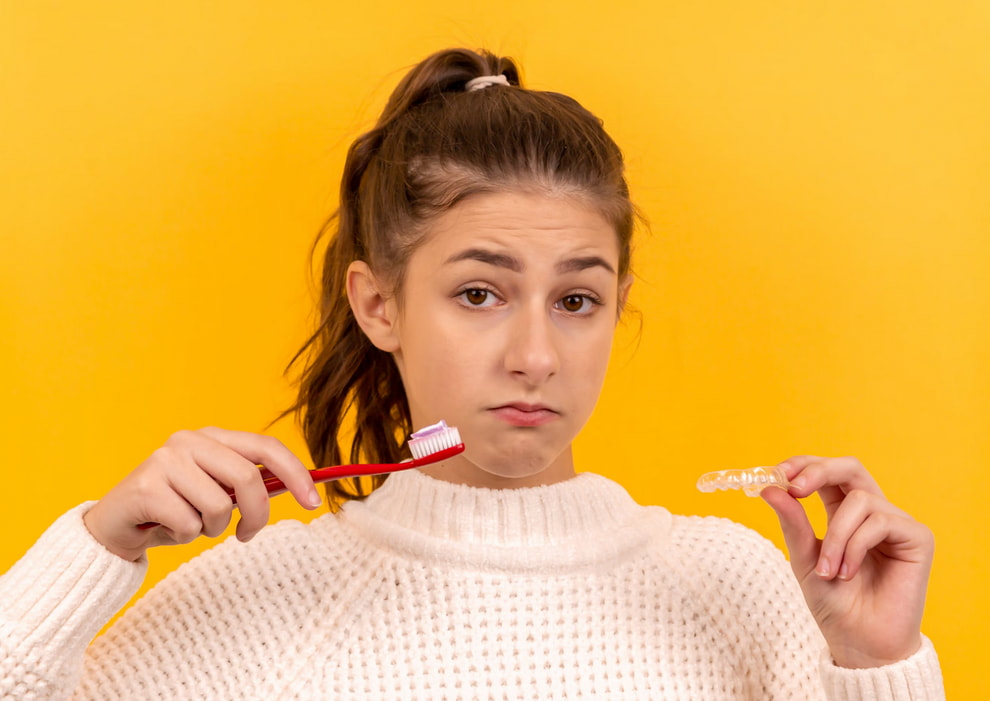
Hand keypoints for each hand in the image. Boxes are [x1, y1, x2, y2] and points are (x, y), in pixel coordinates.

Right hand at [83, 428, 321, 561]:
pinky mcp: (146, 486)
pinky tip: (165, 527)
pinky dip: (185, 536)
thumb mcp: (217, 493)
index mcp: (213, 437)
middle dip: (257, 514)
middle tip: (246, 534)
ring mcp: (166, 460)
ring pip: (220, 506)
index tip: (314, 502)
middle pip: (248, 478)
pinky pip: (190, 525)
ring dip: (212, 528)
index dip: (296, 473)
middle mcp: (190, 441)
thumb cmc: (173, 510)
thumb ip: (249, 486)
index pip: (267, 446)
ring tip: (190, 524)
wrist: (114, 527)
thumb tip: (299, 487)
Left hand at [761, 455, 933, 668]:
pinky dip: (856, 546)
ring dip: (836, 536)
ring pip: (859, 500)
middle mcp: (872, 512)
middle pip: (850, 467)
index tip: (777, 473)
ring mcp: (896, 523)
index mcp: (844, 512)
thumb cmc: (834, 603)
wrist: (860, 642)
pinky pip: (880, 521)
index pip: (827, 472)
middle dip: (819, 471)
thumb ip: (792, 522)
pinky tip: (849, 572)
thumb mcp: (803, 558)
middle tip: (795, 488)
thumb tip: (770, 488)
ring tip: (828, 571)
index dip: (804, 464)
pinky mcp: (917, 537)